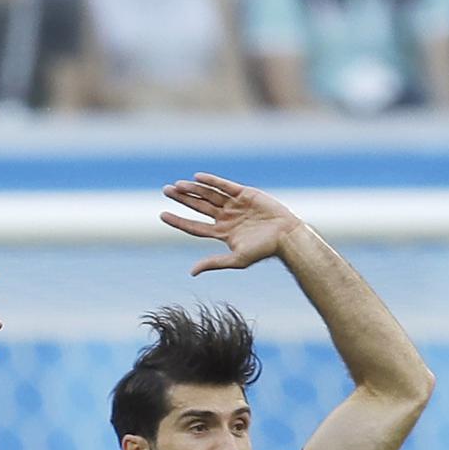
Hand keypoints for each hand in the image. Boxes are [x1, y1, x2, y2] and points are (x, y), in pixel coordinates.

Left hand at [161, 173, 303, 274]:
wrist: (287, 236)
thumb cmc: (264, 250)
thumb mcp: (236, 259)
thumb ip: (214, 262)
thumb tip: (192, 272)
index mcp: (222, 233)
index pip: (194, 226)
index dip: (178, 221)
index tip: (161, 214)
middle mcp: (225, 217)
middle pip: (198, 206)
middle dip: (182, 198)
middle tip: (165, 190)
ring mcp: (234, 205)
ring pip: (209, 195)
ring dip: (193, 189)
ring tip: (177, 185)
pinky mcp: (245, 194)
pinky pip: (225, 186)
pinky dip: (211, 181)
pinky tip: (197, 177)